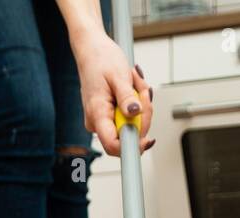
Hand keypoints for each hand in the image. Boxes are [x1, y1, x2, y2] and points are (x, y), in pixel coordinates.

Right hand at [71, 32, 153, 155]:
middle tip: (142, 89)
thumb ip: (126, 97)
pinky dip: (135, 103)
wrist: (92, 49)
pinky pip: (128, 118)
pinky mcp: (108, 116)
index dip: (133, 145)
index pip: (113, 146)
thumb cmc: (101, 59)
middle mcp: (97, 122)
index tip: (147, 139)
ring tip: (134, 83)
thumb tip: (135, 113)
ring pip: (131, 125)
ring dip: (140, 105)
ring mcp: (102, 120)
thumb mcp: (118, 75)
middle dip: (142, 114)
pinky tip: (131, 88)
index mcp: (97, 114)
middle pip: (128, 135)